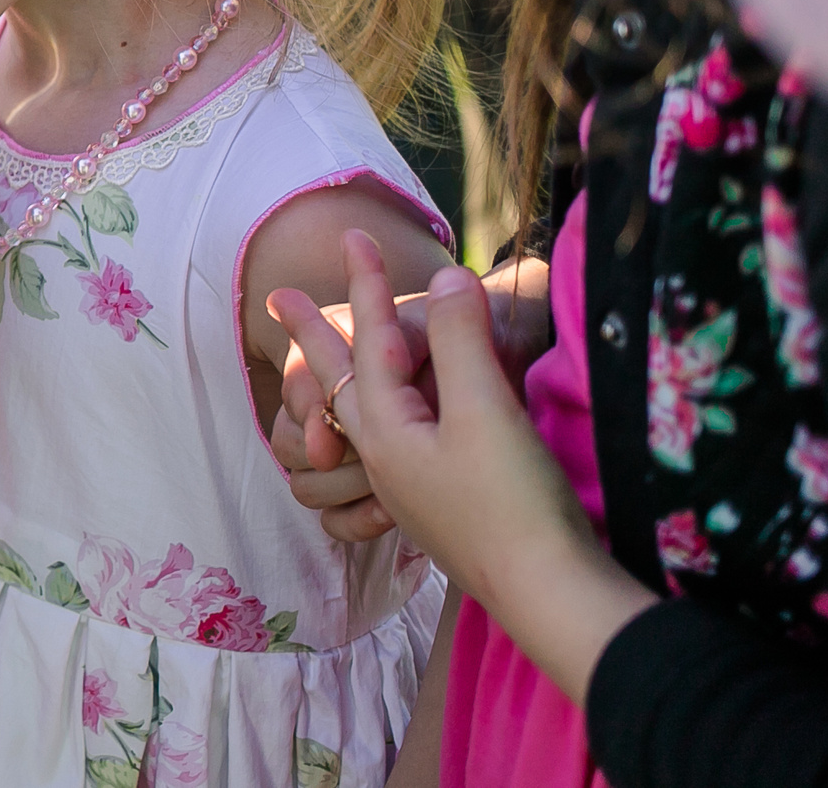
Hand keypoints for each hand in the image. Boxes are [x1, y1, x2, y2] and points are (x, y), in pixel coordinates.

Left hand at [268, 258, 553, 542]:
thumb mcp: (485, 410)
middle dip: (316, 335)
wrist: (550, 593)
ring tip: (322, 358)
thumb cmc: (513, 502)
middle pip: (341, 381)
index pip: (370, 341)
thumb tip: (446, 278)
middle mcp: (386, 458)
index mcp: (385, 430)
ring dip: (343, 377)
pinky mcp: (443, 508)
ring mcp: (411, 488)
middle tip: (277, 300)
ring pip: (362, 417)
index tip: (351, 235)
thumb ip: (461, 340)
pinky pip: (391, 448)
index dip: (365, 284)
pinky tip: (391, 430)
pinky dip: (380, 420)